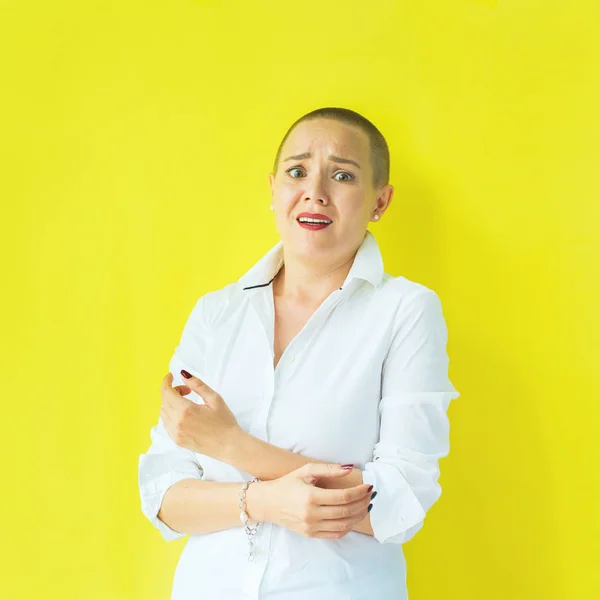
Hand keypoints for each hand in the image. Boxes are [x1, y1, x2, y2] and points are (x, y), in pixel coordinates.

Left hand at [160, 371, 241, 459]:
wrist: (229, 445)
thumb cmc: (225, 422)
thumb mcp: (214, 399)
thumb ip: (197, 385)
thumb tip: (183, 374)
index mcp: (186, 410)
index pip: (166, 392)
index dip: (166, 381)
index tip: (171, 376)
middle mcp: (177, 423)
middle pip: (164, 400)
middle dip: (172, 391)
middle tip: (187, 391)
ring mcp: (175, 433)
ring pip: (163, 412)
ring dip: (171, 403)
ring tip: (187, 403)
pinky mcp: (177, 441)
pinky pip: (166, 424)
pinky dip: (171, 415)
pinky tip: (184, 415)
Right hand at [249, 463, 373, 538]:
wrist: (268, 502)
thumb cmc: (287, 484)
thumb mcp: (305, 471)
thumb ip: (328, 469)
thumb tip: (349, 468)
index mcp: (311, 497)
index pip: (343, 496)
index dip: (359, 492)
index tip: (369, 486)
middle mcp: (312, 514)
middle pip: (346, 511)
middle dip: (363, 503)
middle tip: (371, 495)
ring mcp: (311, 527)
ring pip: (343, 525)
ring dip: (358, 516)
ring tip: (366, 506)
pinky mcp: (311, 535)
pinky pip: (335, 534)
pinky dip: (348, 527)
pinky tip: (353, 517)